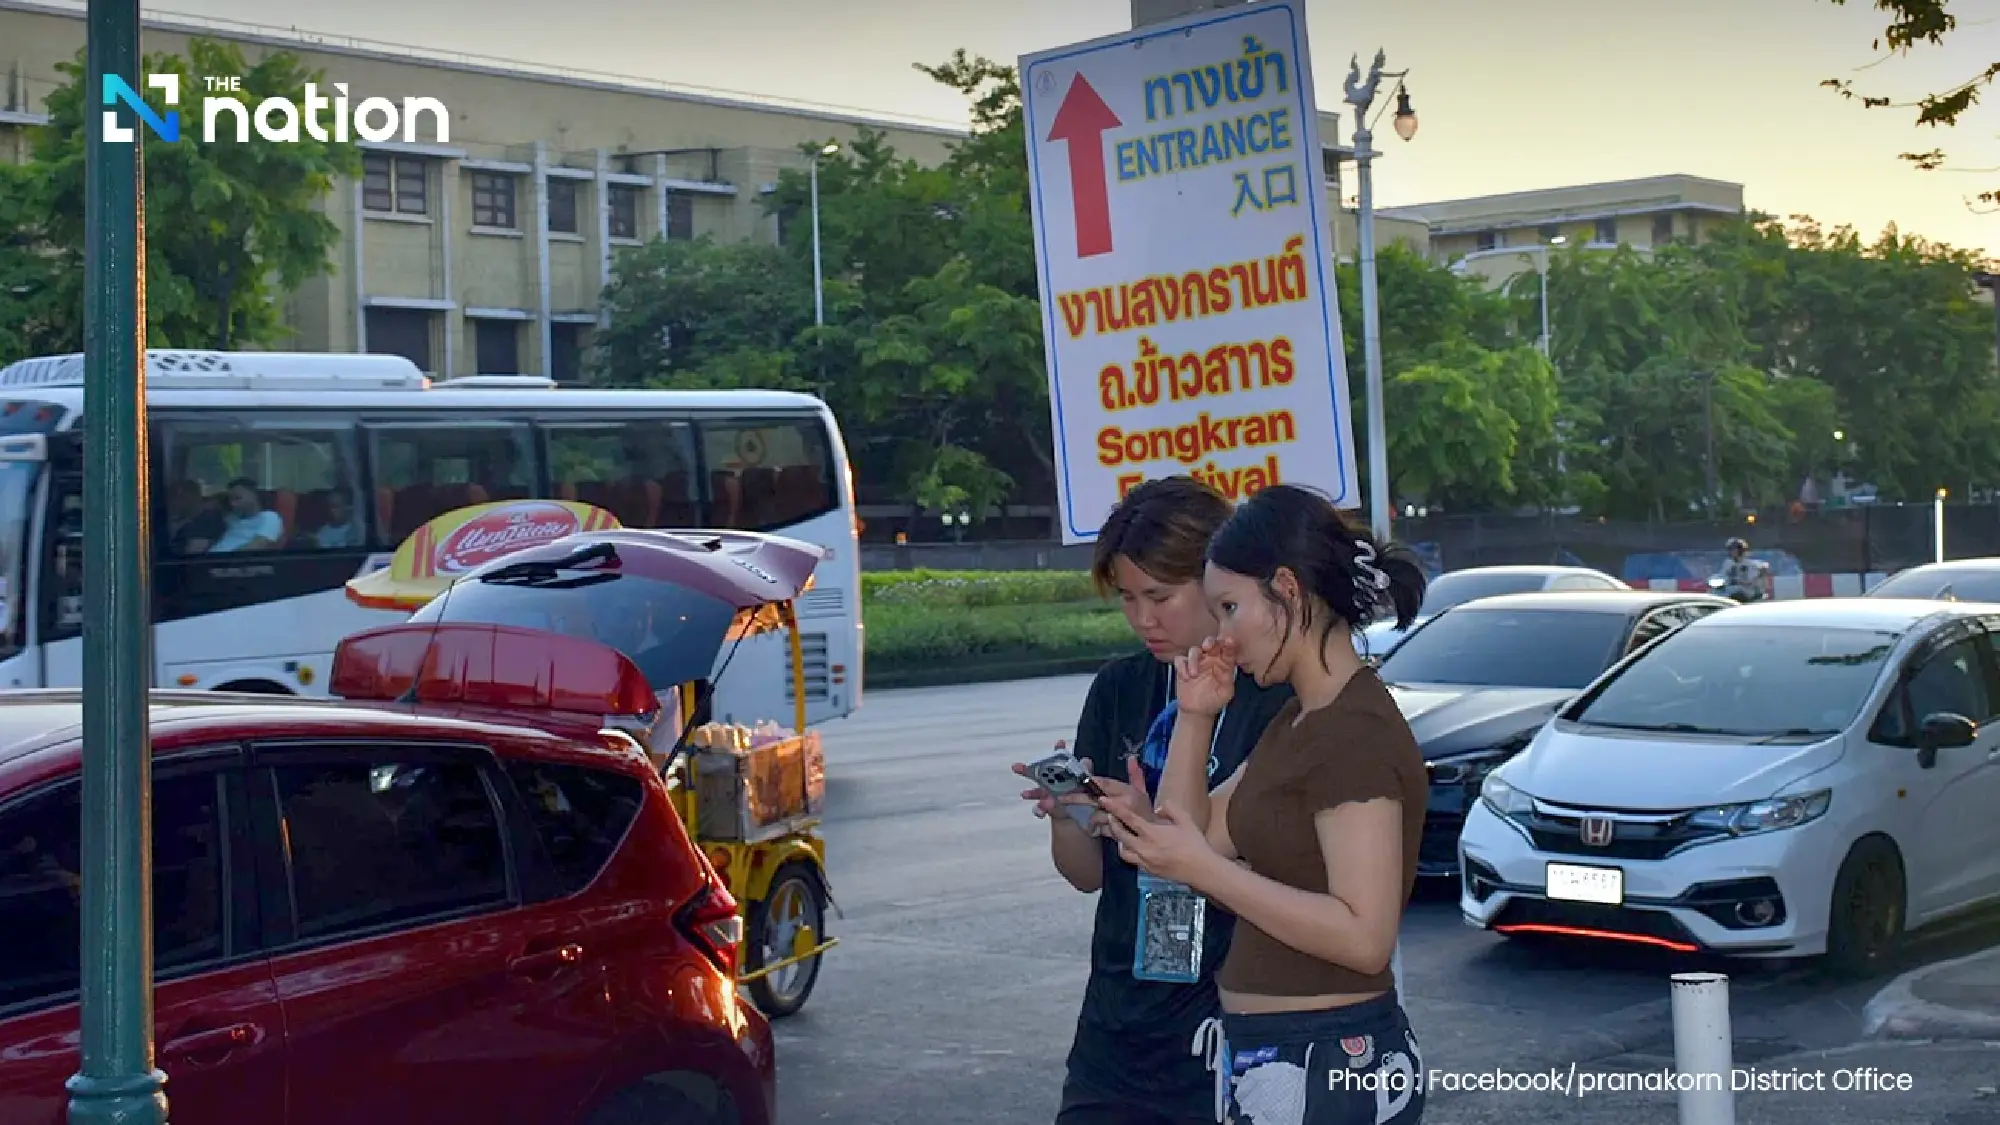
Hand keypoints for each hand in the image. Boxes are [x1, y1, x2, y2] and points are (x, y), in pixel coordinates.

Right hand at [1012, 751, 1091, 821]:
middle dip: (1027, 770)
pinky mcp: (1048, 808)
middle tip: (1016, 767)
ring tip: (1024, 794)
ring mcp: (1050, 796)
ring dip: (1032, 792)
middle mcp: (1056, 783)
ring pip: (1038, 792)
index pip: (1061, 760)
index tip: (1058, 743)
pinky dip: (1039, 809)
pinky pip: (1040, 808)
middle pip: (1040, 774)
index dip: (1059, 751)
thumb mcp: (1089, 787)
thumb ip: (1086, 774)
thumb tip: (1085, 761)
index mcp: (1067, 775)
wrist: (1084, 820)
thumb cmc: (1085, 801)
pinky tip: (1040, 811)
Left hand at [1082, 755, 1152, 836]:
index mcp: (1128, 792)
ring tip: (1086, 819)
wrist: (1154, 837)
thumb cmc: (1147, 813)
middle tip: (1061, 798)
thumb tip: (1131, 757)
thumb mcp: (1143, 792)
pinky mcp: (1117, 835)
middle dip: (1076, 798)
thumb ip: (1135, 774)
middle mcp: (1123, 804)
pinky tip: (1095, 830)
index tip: (1075, 779)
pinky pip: (1099, 830)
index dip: (1089, 781)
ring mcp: (1119, 820)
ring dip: (1089, 817)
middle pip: (1094, 799)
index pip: (1104, 783)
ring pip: (1095, 816)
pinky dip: (1095, 829)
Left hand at [1101, 799, 1221, 885]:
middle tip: (1110, 815)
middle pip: (1120, 835)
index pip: (1127, 818)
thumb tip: (1158, 810)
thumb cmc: (1195, 844)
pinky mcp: (1149, 871)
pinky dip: (1129, 852)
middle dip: (1112, 823)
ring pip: (1123, 851)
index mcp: (1152, 833)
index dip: (1114, 808)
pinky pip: (1132, 860)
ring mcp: (1145, 862)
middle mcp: (1144, 848)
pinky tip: (1135, 847)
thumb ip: (1169, 808)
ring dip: (1119, 841)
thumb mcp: (1185, 819)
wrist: (1201, 869)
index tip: (1103, 801)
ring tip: (1121, 834)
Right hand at [1174, 637, 1237, 716]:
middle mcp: (1210, 659)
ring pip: (1194, 650)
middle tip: (1207, 647)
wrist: (1198, 711)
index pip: (1227, 650)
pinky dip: (1181, 667)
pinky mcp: (1183, 668)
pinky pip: (1180, 660)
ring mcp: (1196, 662)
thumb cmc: (1214, 700)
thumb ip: (1228, 680)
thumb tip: (1229, 667)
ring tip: (1194, 674)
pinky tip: (1185, 678)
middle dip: (1209, 642)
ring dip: (1193, 659)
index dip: (1228, 644)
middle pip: (1210, 643)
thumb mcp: (1225, 692)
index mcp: (1223, 663)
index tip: (1229, 641)